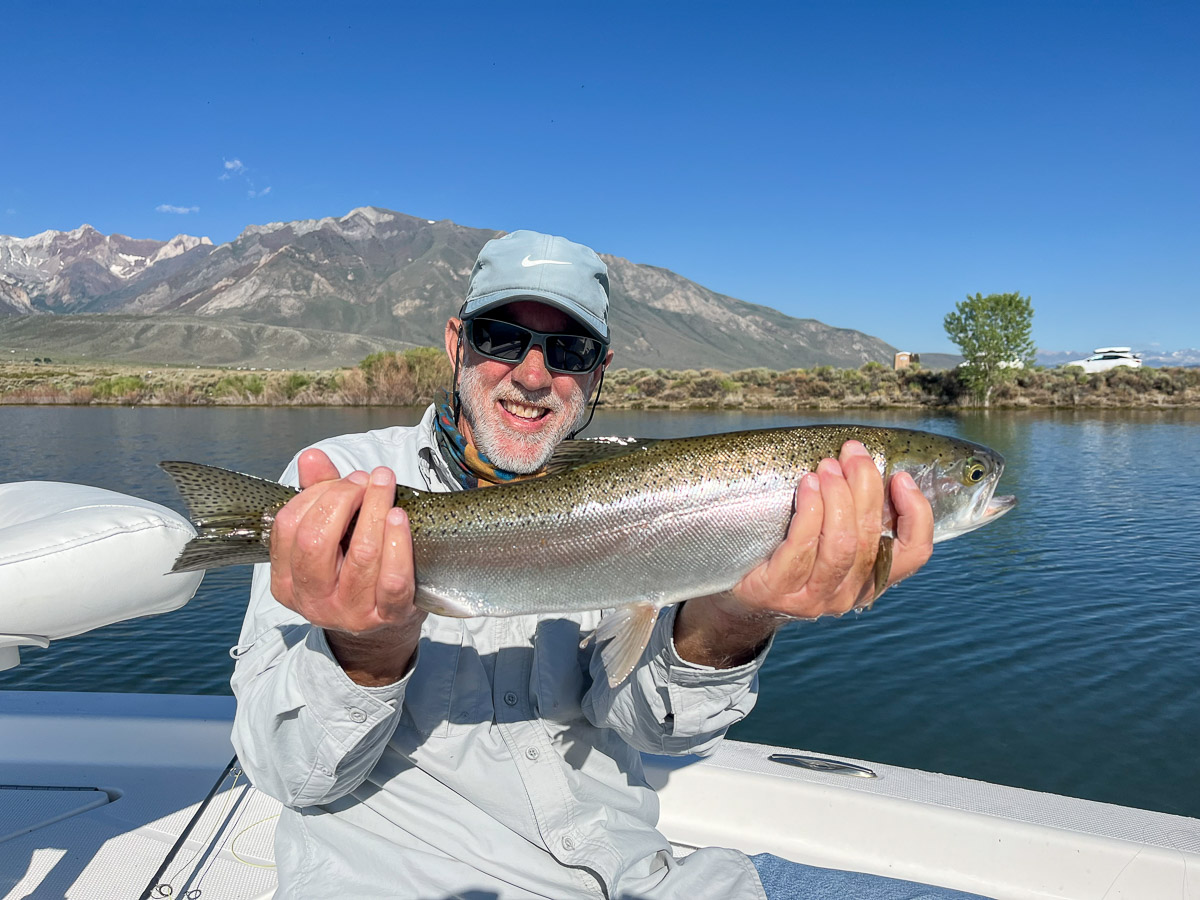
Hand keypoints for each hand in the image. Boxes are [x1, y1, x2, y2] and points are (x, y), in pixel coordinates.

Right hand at [268, 449, 423, 683]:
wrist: (382, 630)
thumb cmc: (352, 571)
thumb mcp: (330, 538)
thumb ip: (317, 496)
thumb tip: (311, 458)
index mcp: (287, 581)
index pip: (289, 526)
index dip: (316, 494)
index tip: (345, 479)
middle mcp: (312, 600)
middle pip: (317, 540)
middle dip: (342, 498)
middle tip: (365, 480)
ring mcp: (350, 612)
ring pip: (360, 555)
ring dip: (375, 510)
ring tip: (385, 485)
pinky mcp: (388, 617)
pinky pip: (394, 579)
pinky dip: (398, 543)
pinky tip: (399, 517)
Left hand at [723, 439, 934, 619]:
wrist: (742, 597)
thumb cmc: (791, 557)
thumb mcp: (830, 542)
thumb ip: (854, 516)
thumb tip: (864, 463)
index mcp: (871, 579)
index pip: (914, 553)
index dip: (916, 514)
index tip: (900, 477)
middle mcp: (849, 594)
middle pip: (870, 537)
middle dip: (865, 487)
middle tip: (852, 454)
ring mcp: (814, 598)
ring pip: (842, 544)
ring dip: (837, 497)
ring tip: (827, 467)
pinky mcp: (779, 591)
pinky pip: (802, 548)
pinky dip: (810, 511)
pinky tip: (806, 486)